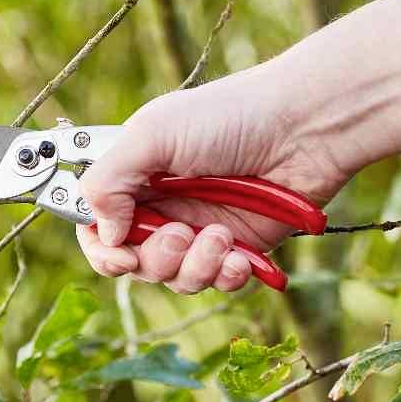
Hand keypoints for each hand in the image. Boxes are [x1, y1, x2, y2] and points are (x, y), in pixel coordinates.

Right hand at [77, 64, 351, 293]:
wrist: (305, 129)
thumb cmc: (229, 118)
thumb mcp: (152, 134)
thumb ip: (108, 181)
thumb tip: (103, 233)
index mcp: (133, 177)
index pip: (96, 227)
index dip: (102, 249)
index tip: (120, 254)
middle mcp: (161, 207)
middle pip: (133, 262)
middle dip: (153, 258)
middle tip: (179, 233)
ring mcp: (198, 230)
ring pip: (173, 278)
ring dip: (193, 266)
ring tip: (220, 236)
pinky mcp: (236, 249)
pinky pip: (216, 283)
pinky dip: (225, 275)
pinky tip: (240, 256)